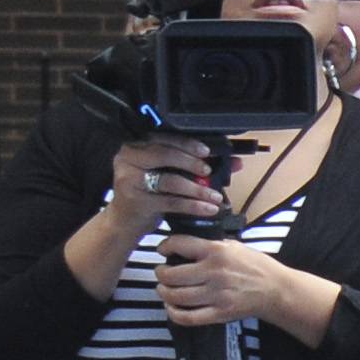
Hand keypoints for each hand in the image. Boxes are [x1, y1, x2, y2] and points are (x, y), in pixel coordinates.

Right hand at [99, 139, 217, 245]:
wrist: (125, 220)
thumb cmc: (150, 193)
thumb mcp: (169, 174)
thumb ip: (197, 164)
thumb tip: (234, 162)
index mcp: (136, 147)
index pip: (164, 138)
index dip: (187, 144)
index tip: (206, 151)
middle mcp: (128, 159)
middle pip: (165, 155)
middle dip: (192, 163)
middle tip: (209, 171)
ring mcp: (129, 180)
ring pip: (170, 180)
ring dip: (197, 189)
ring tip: (215, 196)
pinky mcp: (136, 201)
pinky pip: (170, 201)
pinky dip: (192, 205)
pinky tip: (207, 208)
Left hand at [153, 230, 341, 344]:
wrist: (278, 290)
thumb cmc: (258, 267)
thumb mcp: (236, 246)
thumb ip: (212, 245)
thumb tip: (187, 245)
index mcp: (217, 252)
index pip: (179, 245)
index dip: (164, 247)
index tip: (163, 251)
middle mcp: (214, 272)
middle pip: (170, 275)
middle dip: (160, 274)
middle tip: (162, 273)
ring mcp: (216, 294)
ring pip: (175, 296)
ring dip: (164, 292)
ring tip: (165, 289)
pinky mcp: (220, 313)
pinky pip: (188, 317)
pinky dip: (174, 313)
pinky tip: (172, 307)